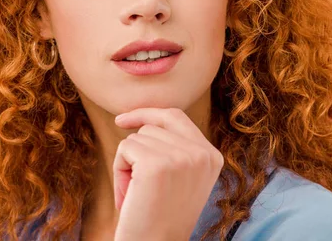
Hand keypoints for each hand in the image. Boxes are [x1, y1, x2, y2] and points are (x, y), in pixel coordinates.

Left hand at [112, 107, 224, 240]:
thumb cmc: (160, 218)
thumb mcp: (181, 178)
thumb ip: (176, 148)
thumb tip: (143, 118)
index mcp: (212, 156)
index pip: (176, 116)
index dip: (147, 114)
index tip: (123, 120)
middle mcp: (202, 154)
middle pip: (152, 128)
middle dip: (137, 153)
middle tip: (141, 188)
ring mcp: (181, 157)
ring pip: (137, 137)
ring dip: (128, 164)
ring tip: (138, 194)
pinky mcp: (156, 164)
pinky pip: (125, 148)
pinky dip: (119, 170)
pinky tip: (130, 194)